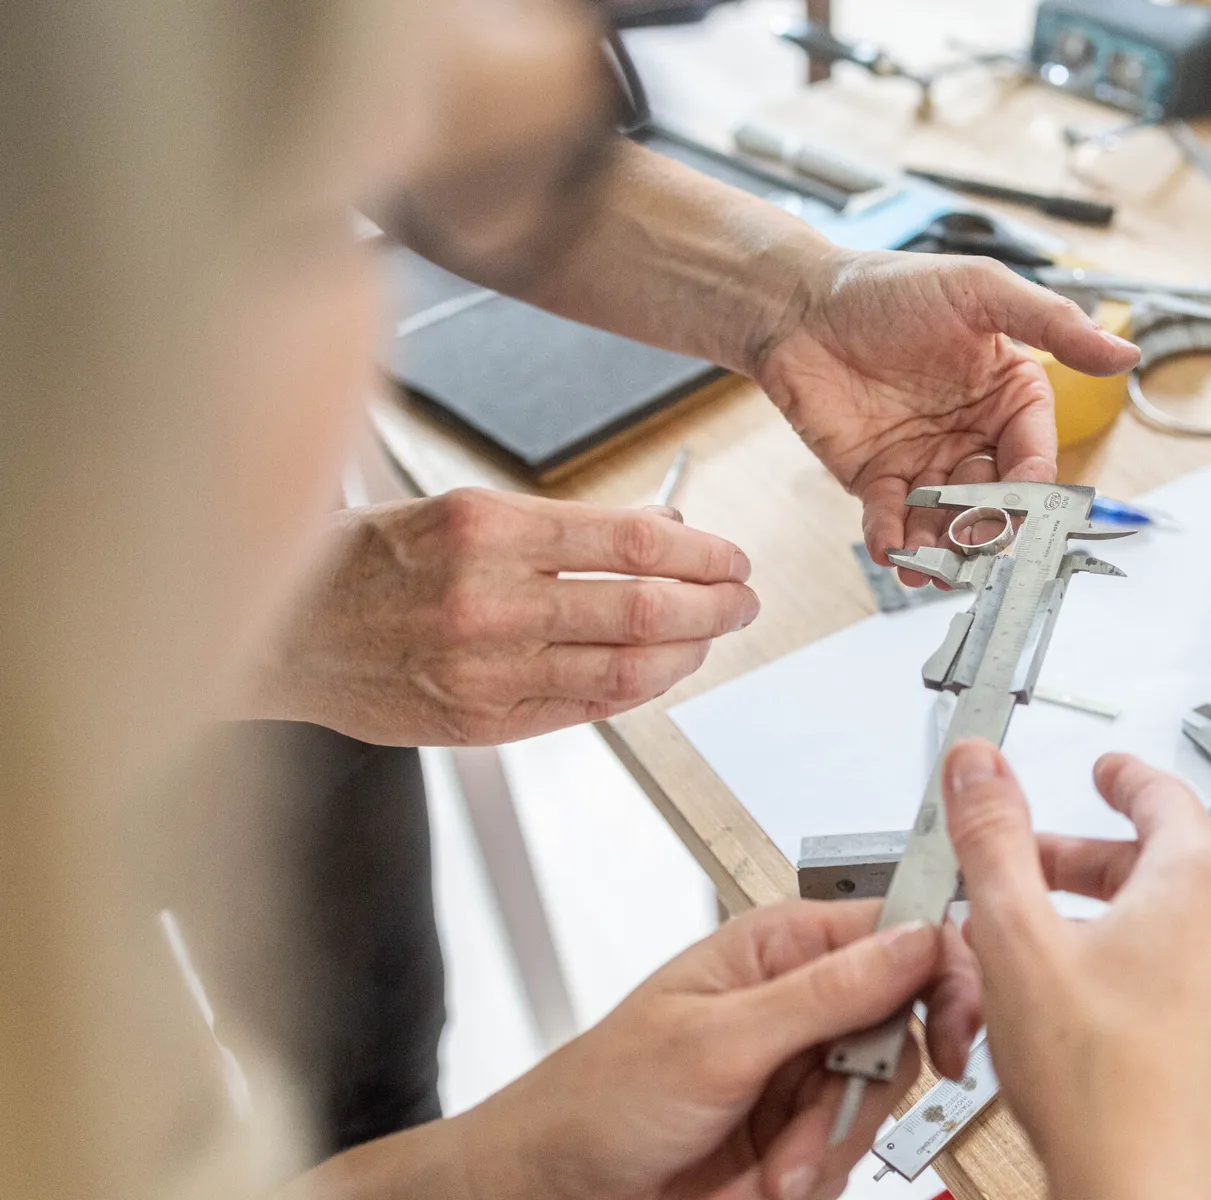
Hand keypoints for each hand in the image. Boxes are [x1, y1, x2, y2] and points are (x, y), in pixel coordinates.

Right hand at [248, 488, 758, 744]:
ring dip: (687, 653)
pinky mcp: (479, 721)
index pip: (632, 542)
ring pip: (626, 668)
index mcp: (486, 526)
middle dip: (714, 606)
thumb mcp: (458, 512)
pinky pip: (585, 708)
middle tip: (742, 600)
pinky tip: (659, 670)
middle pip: (645, 607)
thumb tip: (660, 530)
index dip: (702, 554)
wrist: (277, 632)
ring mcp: (485, 667)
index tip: (731, 558)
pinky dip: (636, 689)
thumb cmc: (365, 564)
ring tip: (711, 636)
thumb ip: (563, 528)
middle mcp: (489, 598)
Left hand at [447, 900, 981, 1199]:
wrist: (551, 1190)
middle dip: (857, 1095)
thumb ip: (827, 992)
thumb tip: (916, 941)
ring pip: (876, 1105)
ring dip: (824, 1147)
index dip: (941, 976)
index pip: (900, 934)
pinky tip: (758, 1181)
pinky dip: (809, 1176)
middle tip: (811, 1123)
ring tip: (764, 1167)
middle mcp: (799, 1003)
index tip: (953, 1032)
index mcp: (782, 948)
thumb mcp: (720, 1040)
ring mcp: (799, 1071)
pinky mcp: (795, 1133)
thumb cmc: (598, 1097)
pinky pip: (847, 1154)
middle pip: (899, 1033)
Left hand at [753, 252, 1139, 585]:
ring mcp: (925, 460)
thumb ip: (1053, 324)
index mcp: (1009, 393)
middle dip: (988, 527)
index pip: (1033, 451)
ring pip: (947, 519)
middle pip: (994, 498)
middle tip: (976, 545)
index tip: (1024, 497)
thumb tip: (1126, 354)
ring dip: (943, 547)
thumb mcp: (980, 291)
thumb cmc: (891, 287)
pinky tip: (891, 547)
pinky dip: (893, 538)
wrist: (799, 303)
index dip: (1031, 480)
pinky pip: (892, 519)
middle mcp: (973, 433)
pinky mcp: (876, 478)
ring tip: (934, 566)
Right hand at [941, 740, 1210, 1199]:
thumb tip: (977, 770)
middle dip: (1087, 860)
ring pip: (1170, 926)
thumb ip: (992, 840)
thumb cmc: (1105, 1092)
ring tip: (1043, 943)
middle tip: (1033, 865)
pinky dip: (1133, 969)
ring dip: (1106, 918)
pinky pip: (1184, 980)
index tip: (1106, 771)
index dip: (1123, 777)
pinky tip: (1081, 1011)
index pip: (1164, 796)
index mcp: (1198, 885)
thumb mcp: (1017, 939)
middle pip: (1161, 864)